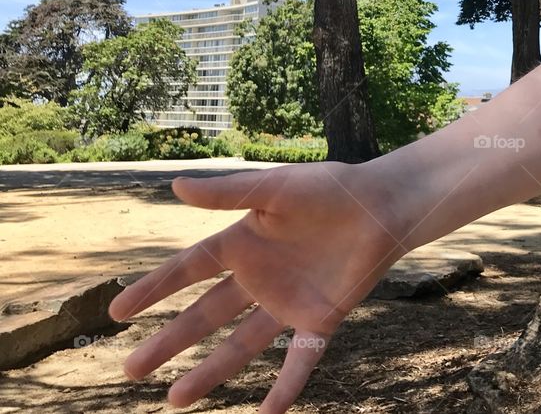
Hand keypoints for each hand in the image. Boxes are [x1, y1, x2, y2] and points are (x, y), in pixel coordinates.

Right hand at [109, 162, 405, 412]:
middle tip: (130, 371)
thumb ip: (228, 194)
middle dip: (169, 342)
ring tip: (174, 401)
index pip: (189, 270)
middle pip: (205, 315)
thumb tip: (175, 187)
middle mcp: (260, 277)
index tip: (117, 312)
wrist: (383, 205)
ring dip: (210, 372)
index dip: (154, 289)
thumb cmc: (331, 188)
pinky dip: (285, 388)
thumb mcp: (276, 188)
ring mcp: (288, 301)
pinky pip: (299, 360)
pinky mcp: (321, 318)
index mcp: (244, 241)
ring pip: (241, 345)